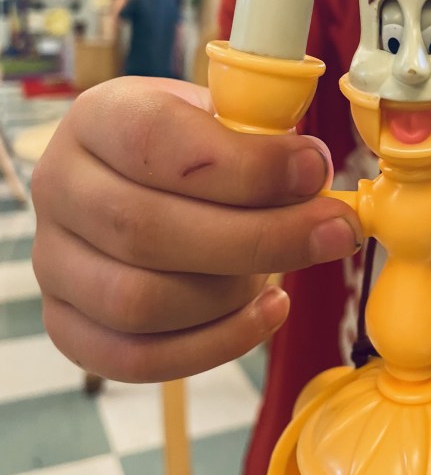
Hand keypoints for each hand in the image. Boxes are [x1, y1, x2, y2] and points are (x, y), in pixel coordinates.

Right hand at [31, 77, 361, 382]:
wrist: (138, 179)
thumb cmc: (193, 146)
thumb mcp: (220, 115)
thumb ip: (258, 137)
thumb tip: (311, 178)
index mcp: (96, 118)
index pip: (156, 142)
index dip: (244, 164)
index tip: (315, 171)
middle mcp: (59, 187)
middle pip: (148, 230)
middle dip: (260, 237)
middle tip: (334, 230)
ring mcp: (52, 262)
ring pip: (139, 302)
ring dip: (234, 293)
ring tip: (287, 270)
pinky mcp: (67, 324)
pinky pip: (137, 358)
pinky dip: (216, 344)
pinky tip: (268, 309)